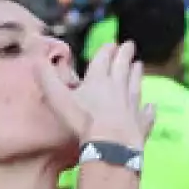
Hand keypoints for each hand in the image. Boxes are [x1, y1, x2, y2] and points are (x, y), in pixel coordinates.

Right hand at [35, 40, 154, 148]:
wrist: (111, 144)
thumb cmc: (82, 120)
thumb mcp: (58, 98)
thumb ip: (46, 78)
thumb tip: (36, 60)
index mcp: (98, 79)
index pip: (104, 59)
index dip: (107, 50)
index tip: (112, 43)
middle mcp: (118, 88)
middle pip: (123, 67)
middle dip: (125, 55)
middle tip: (130, 45)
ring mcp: (132, 105)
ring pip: (136, 85)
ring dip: (137, 74)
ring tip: (140, 65)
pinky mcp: (141, 123)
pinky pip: (146, 114)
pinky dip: (149, 109)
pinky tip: (152, 107)